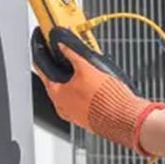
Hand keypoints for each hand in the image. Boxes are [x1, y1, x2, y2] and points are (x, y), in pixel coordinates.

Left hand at [31, 27, 164, 153]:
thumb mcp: (87, 68)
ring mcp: (75, 114)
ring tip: (87, 72)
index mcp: (57, 95)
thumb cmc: (106, 99)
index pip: (43, 72)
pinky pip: (82, 102)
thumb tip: (64, 46)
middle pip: (56, 83)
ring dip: (75, 82)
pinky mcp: (87, 118)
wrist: (124, 117)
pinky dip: (84, 93)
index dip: (42, 59)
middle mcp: (63, 107)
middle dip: (61, 70)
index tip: (41, 52)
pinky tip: (96, 87)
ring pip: (70, 93)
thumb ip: (72, 54)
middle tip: (66, 59)